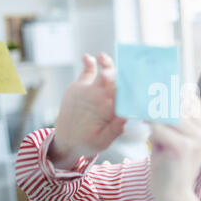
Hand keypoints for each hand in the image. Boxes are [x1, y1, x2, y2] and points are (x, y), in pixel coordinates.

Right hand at [50, 53, 126, 167]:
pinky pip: (88, 70)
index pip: (127, 97)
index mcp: (116, 110)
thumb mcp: (101, 142)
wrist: (68, 139)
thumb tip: (125, 118)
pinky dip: (89, 62)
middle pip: (119, 82)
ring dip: (107, 64)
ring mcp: (97, 90)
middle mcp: (109, 98)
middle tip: (117, 72)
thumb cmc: (89, 142)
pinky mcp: (83, 85)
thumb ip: (113, 131)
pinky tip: (87, 57)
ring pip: (106, 72)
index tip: (132, 85)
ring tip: (103, 58)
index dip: (131, 91)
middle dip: (120, 75)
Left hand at [148, 95, 200, 200]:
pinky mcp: (183, 148)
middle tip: (140, 97)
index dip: (172, 94)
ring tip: (138, 110)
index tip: (153, 91)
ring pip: (169, 114)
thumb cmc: (169, 165)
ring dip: (152, 111)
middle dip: (159, 100)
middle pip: (180, 104)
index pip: (190, 100)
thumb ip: (169, 119)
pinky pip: (160, 127)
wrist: (173, 196)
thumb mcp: (173, 138)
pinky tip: (140, 124)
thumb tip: (153, 96)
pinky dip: (148, 125)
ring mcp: (197, 140)